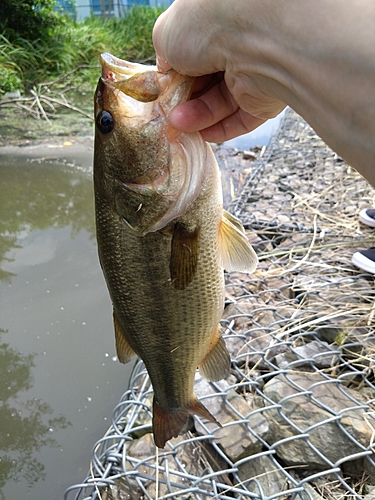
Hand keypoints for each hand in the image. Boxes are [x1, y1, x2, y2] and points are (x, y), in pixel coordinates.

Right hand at [153, 0, 285, 142]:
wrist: (252, 38)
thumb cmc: (206, 26)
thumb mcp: (166, 35)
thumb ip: (164, 56)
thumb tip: (167, 75)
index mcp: (213, 25)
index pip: (191, 55)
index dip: (175, 76)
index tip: (164, 91)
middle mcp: (234, 47)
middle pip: (204, 83)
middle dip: (184, 100)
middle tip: (169, 112)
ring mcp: (250, 73)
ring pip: (219, 103)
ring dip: (196, 116)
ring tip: (179, 122)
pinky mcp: (263, 100)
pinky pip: (239, 120)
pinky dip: (220, 129)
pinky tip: (202, 133)